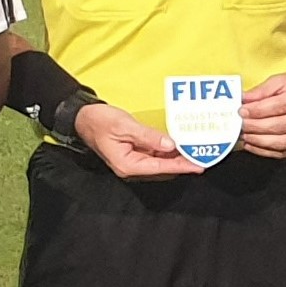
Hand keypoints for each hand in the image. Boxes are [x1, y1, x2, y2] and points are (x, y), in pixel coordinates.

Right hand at [74, 101, 199, 178]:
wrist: (83, 118)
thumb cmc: (100, 122)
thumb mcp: (125, 126)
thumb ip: (148, 136)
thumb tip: (170, 144)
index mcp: (127, 165)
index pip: (160, 167)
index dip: (181, 166)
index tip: (198, 166)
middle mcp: (131, 168)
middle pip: (162, 168)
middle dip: (182, 163)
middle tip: (202, 157)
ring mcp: (132, 162)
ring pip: (160, 163)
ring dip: (176, 158)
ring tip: (195, 151)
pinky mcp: (134, 155)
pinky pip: (154, 156)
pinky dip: (167, 151)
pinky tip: (178, 146)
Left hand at [239, 66, 285, 158]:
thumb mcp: (280, 80)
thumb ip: (261, 91)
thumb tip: (244, 100)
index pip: (279, 106)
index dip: (258, 111)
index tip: (242, 112)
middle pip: (281, 125)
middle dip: (256, 127)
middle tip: (240, 125)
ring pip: (283, 142)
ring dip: (260, 141)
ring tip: (245, 136)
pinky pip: (285, 152)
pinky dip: (266, 151)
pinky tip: (253, 145)